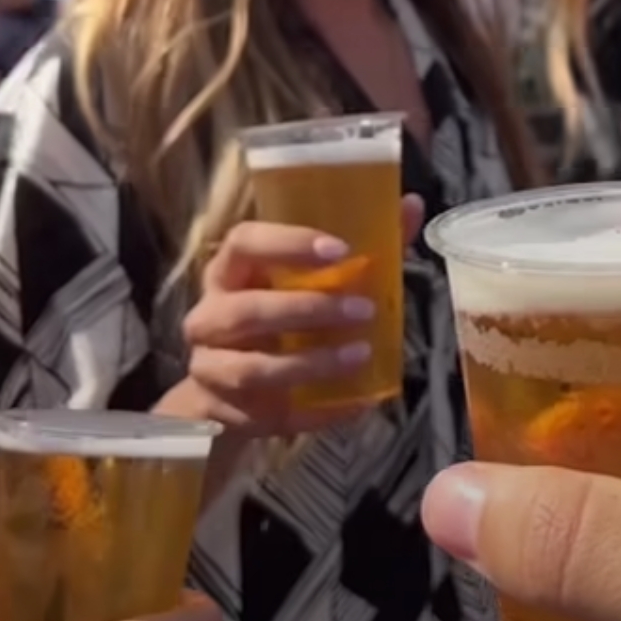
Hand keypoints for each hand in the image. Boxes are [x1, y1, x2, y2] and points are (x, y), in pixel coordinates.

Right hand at [176, 196, 423, 439]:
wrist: (227, 392)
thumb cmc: (275, 321)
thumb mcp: (305, 284)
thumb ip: (356, 248)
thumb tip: (411, 205)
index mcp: (229, 273)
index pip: (243, 243)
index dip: (287, 243)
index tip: (339, 249)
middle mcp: (210, 317)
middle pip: (248, 310)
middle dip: (308, 310)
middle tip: (364, 311)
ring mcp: (209, 367)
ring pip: (253, 368)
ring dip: (311, 363)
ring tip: (360, 356)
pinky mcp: (222, 412)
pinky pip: (271, 415)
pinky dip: (318, 411)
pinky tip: (357, 403)